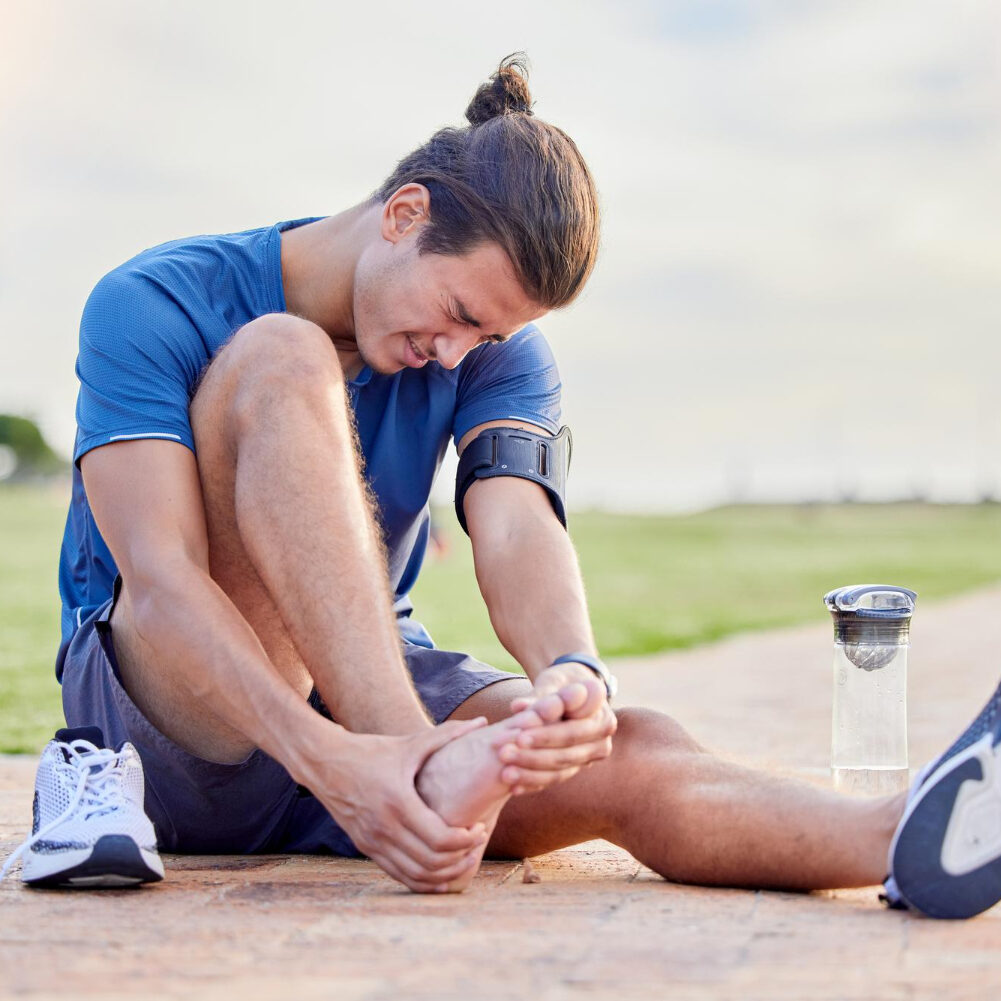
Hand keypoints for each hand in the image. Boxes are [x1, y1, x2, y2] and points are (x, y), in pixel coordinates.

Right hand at [302, 717, 492, 892]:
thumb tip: (482, 721)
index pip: (439, 838)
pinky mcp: (366, 848)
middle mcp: (383, 827)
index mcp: (397, 801)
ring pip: (416, 875)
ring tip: (463, 859)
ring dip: (445, 874)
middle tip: (477, 844)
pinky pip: (398, 876)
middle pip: (431, 861)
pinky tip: (440, 871)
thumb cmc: (371, 750)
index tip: (479, 829)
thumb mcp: (409, 742)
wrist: (324, 762)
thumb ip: (447, 734)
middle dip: (461, 858)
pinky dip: (423, 881)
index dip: (465, 840)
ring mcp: (372, 841)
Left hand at [500, 662, 616, 792]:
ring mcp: (588, 759)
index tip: (518, 736)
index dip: (545, 736)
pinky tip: (514, 788)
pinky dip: (532, 783)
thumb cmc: (560, 683)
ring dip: (530, 774)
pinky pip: (553, 780)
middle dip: (532, 757)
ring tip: (505, 773)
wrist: (570, 691)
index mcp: (602, 718)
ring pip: (559, 772)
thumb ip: (541, 697)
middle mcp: (602, 742)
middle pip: (565, 755)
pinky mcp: (573, 769)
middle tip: (503, 754)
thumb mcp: (554, 682)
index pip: (572, 732)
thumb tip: (519, 707)